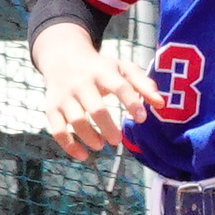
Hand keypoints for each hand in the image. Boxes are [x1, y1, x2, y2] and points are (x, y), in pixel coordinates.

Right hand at [33, 27, 154, 160]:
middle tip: (118, 140)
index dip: (132, 103)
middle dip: (108, 127)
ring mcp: (65, 96)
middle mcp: (81, 83)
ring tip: (102, 145)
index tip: (141, 119)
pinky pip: (57, 130)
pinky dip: (69, 146)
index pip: (120, 87)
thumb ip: (143, 84)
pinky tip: (83, 156)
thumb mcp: (123, 68)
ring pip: (75, 120)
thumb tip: (161, 104)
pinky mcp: (52, 108)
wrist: (63, 59)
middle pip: (96, 108)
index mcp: (103, 72)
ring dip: (89, 137)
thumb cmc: (101, 68)